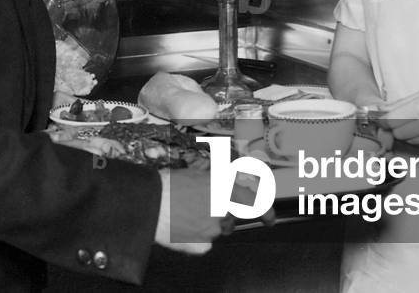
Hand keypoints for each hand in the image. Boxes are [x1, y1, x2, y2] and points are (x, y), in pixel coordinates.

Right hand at [153, 169, 275, 253]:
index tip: (269, 218)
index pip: (256, 203)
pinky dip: (196, 236)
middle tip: (206, 207)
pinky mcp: (202, 246)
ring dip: (209, 223)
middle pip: (233, 217)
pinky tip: (182, 226)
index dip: (265, 212)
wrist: (148, 204)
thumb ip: (217, 179)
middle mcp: (224, 210)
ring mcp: (214, 230)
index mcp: (226, 189)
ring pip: (217, 229)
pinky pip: (205, 243)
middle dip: (225, 214)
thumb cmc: (168, 185)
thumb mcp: (196, 173)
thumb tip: (228, 180)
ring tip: (186, 213)